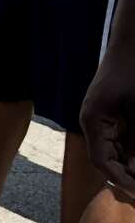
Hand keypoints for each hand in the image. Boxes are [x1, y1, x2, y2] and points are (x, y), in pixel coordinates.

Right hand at [81, 52, 134, 200]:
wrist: (130, 42)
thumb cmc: (133, 69)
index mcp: (92, 121)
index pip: (101, 161)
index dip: (119, 180)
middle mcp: (92, 123)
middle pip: (106, 160)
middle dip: (125, 176)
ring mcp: (101, 119)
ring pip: (114, 151)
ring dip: (128, 164)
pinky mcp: (110, 115)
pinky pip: (119, 139)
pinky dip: (130, 151)